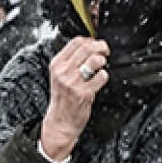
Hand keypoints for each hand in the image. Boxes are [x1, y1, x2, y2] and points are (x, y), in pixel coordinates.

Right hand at [40, 37, 109, 160]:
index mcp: (56, 64)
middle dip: (101, 47)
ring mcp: (73, 82)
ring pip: (95, 60)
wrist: (60, 122)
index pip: (76, 42)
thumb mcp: (60, 76)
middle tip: (105, 52)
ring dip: (103, 61)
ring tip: (101, 67)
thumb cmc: (63, 99)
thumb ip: (71, 62)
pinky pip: (101, 76)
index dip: (91, 40)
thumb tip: (89, 46)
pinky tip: (99, 80)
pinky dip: (104, 76)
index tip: (96, 44)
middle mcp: (63, 72)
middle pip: (87, 47)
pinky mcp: (84, 93)